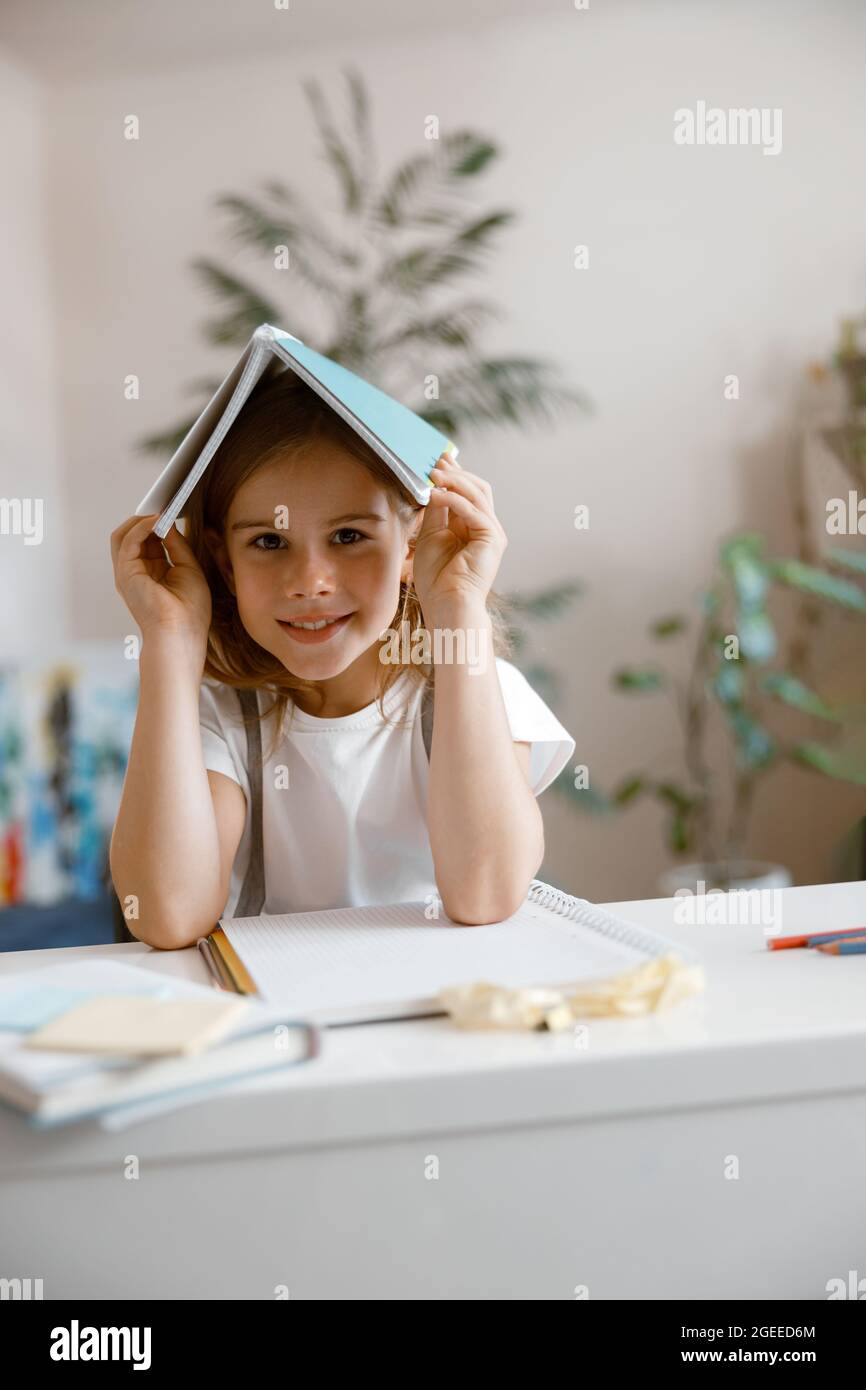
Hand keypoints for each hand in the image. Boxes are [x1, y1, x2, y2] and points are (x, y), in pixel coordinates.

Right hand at [110, 514, 211, 646]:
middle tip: (165, 504)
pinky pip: (129, 540)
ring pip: (124, 535)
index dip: (158, 524)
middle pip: (132, 536)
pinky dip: (142, 526)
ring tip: (161, 509)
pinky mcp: (126, 572)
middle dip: (147, 518)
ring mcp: (128, 573)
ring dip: (142, 519)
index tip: (172, 509)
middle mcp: (136, 572)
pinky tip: (159, 519)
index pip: (148, 541)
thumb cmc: (189, 611)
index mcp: (152, 573)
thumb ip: (177, 544)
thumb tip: (168, 521)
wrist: (181, 634)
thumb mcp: (188, 568)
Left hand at [412, 453, 506, 617]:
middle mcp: (486, 528)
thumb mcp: (431, 536)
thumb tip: (434, 485)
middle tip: (435, 461)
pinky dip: (453, 498)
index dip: (453, 475)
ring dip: (454, 480)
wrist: (447, 605)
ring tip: (432, 473)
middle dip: (456, 472)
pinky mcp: (492, 538)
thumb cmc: (437, 579)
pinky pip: (472, 510)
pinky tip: (434, 494)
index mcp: (473, 528)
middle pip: (477, 488)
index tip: (435, 461)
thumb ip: (436, 511)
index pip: (467, 493)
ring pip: (478, 494)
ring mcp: (492, 532)